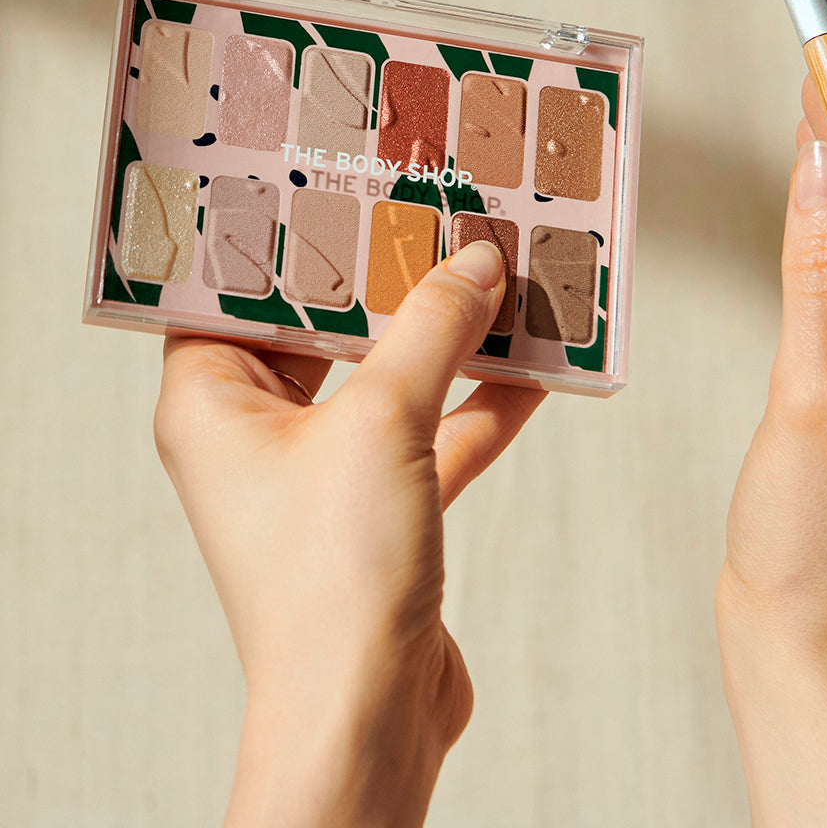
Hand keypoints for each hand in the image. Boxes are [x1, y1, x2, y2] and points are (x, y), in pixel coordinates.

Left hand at [154, 240, 544, 827]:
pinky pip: (433, 436)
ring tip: (499, 282)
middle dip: (388, 285)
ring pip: (390, 382)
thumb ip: (432, 330)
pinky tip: (532, 367)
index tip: (340, 191)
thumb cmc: (333, 581)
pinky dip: (478, 404)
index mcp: (213, 404)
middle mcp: (259, 436)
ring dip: (447, 341)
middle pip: (326, 331)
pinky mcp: (382, 508)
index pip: (237, 295)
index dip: (286, 242)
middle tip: (435, 221)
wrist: (371, 716)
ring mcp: (324, 473)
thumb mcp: (383, 421)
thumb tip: (474, 264)